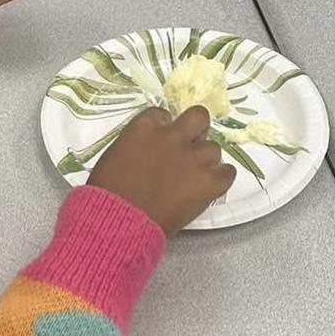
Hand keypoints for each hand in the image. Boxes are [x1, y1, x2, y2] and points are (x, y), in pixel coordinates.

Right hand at [88, 107, 235, 236]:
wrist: (118, 221)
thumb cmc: (106, 193)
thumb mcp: (114, 157)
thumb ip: (135, 146)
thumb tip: (146, 152)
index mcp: (143, 128)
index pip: (163, 115)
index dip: (164, 128)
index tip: (161, 141)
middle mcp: (172, 137)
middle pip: (198, 117)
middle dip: (196, 130)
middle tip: (189, 147)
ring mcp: (192, 158)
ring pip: (214, 148)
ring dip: (205, 160)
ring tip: (194, 177)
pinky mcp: (209, 182)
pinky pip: (228, 172)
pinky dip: (220, 179)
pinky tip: (208, 187)